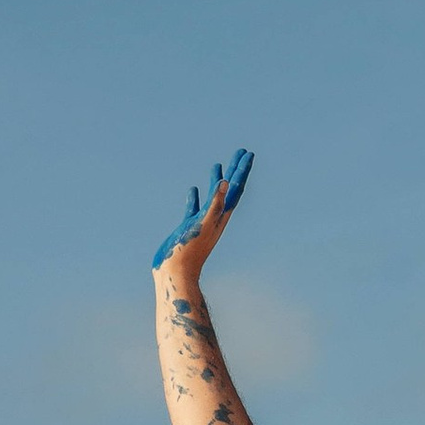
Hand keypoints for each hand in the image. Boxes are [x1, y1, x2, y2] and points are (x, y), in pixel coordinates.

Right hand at [152, 149, 252, 274]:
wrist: (176, 272)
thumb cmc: (190, 250)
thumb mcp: (203, 223)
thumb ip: (215, 203)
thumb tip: (226, 181)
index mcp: (221, 214)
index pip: (235, 187)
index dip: (242, 170)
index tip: (248, 153)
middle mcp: (215, 216)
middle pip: (229, 188)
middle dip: (235, 169)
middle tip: (241, 151)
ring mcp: (202, 221)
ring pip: (212, 196)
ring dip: (216, 180)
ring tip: (218, 165)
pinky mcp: (189, 227)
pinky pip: (194, 207)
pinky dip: (196, 197)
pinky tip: (194, 190)